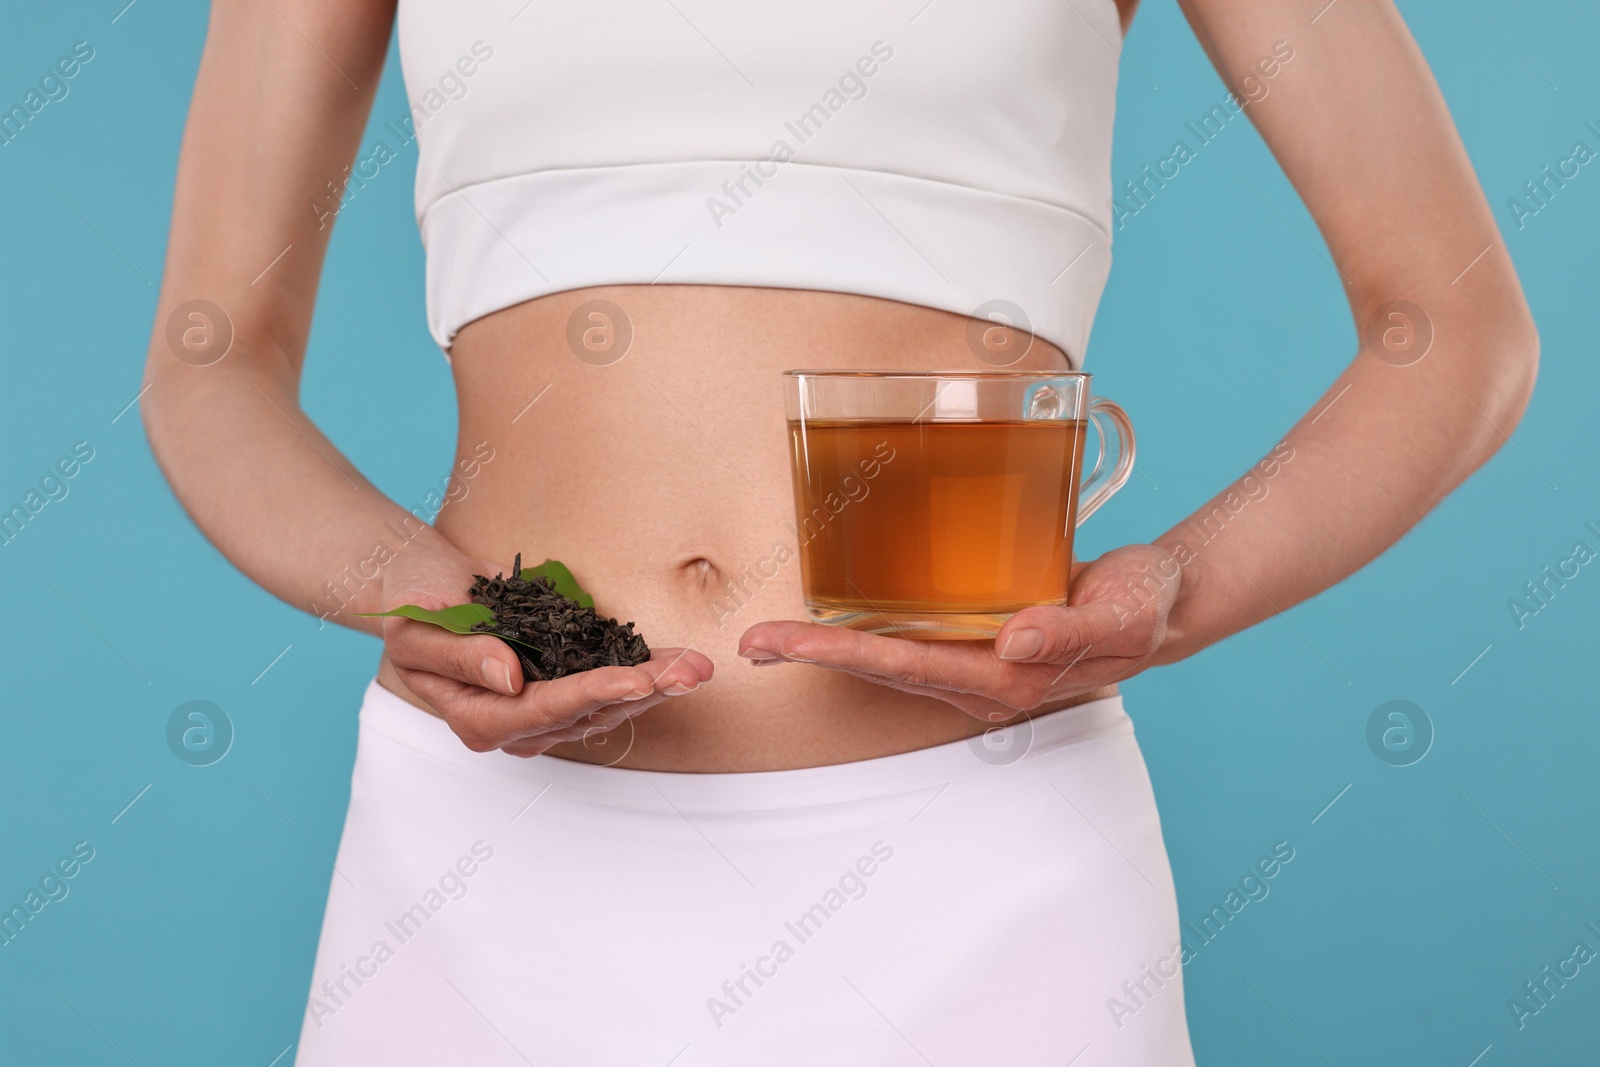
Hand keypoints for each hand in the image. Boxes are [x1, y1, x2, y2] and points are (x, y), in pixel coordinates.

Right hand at [378, 542, 711, 756]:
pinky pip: (613, 683)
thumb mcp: (423, 627)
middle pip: (589, 713)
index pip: (543, 710)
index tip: (635, 678)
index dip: (592, 693)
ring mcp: (546, 708)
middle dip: (643, 691)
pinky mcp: (567, 683)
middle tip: (690, 673)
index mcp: (477, 718)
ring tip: (699, 666)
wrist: (429, 585)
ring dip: (658, 684)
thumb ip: (464, 654)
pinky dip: (648, 670)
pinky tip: (682, 660)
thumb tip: (510, 677)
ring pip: (611, 705)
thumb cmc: (416, 604)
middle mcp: (518, 723)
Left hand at [737, 544, 1180, 721]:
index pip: (907, 666)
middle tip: (750, 642)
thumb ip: (1070, 630)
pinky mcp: (976, 637)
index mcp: (1007, 680)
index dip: (844, 655)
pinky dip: (863, 630)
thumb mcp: (1120, 615)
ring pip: (887, 656)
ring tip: (769, 637)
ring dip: (826, 648)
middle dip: (813, 657)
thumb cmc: (1142, 607)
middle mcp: (980, 678)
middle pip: (880, 668)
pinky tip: (832, 614)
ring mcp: (974, 662)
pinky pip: (909, 638)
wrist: (1160, 602)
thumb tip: (1014, 641)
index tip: (791, 644)